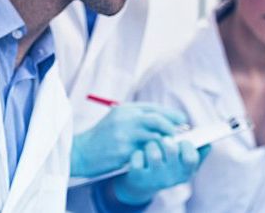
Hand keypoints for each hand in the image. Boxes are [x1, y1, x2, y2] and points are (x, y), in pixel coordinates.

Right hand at [71, 103, 186, 176]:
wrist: (82, 152)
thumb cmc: (103, 136)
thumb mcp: (118, 118)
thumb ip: (138, 117)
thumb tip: (165, 120)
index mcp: (126, 109)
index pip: (154, 108)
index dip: (171, 114)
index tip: (182, 121)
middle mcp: (126, 119)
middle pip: (157, 119)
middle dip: (172, 127)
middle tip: (181, 134)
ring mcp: (124, 136)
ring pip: (154, 137)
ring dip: (165, 143)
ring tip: (171, 147)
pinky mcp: (123, 152)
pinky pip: (145, 153)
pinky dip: (154, 154)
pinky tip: (158, 156)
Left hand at [111, 139, 209, 205]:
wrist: (144, 183)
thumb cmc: (168, 165)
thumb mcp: (183, 162)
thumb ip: (197, 152)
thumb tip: (208, 143)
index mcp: (185, 172)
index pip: (191, 158)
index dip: (186, 145)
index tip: (182, 140)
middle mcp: (171, 178)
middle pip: (171, 150)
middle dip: (167, 140)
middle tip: (165, 139)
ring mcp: (154, 178)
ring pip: (154, 153)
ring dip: (151, 145)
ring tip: (151, 147)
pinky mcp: (138, 177)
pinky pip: (138, 157)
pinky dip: (138, 153)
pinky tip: (140, 155)